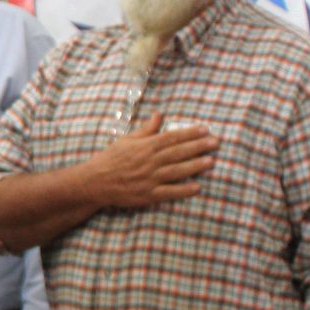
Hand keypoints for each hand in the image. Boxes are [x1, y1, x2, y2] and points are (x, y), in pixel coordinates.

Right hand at [86, 116, 216, 209]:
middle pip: (178, 152)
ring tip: (211, 161)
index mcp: (144, 146)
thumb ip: (146, 129)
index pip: (172, 137)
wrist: (94, 182)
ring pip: (177, 171)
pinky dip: (183, 190)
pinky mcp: (147, 194)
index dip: (190, 133)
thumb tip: (159, 115)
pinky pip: (169, 192)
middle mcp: (149, 161)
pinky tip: (197, 187)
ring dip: (195, 166)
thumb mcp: (126, 140)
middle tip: (215, 142)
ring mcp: (149, 179)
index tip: (206, 129)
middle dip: (198, 147)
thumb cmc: (110, 159)